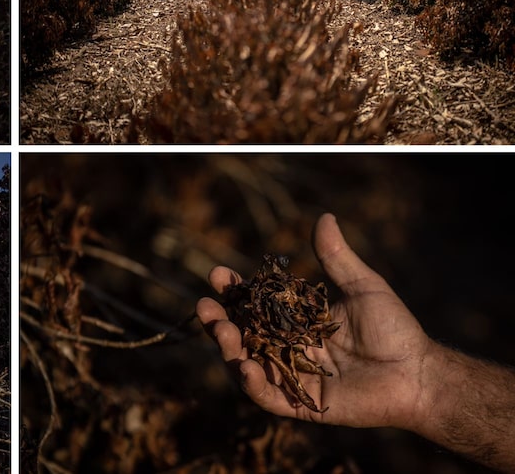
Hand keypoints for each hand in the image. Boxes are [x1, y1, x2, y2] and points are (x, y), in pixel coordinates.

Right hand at [197, 213, 432, 428]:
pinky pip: (269, 397)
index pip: (255, 304)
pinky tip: (245, 368)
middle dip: (217, 320)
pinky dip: (252, 385)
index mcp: (296, 321)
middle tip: (204, 307)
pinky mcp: (301, 403)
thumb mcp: (362, 286)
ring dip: (228, 349)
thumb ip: (336, 257)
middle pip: (240, 334)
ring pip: (246, 364)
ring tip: (221, 332)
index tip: (218, 274)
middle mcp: (287, 347)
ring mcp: (291, 375)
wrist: (417, 372)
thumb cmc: (395, 329)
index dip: (233, 290)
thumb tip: (325, 217)